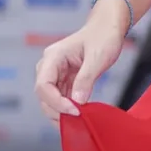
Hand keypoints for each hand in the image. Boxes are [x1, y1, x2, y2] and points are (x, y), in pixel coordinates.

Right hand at [34, 0, 128, 122]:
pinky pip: (61, 98)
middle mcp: (50, 66)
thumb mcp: (97, 58)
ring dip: (61, 113)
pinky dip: (68, 109)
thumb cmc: (103, 37)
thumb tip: (77, 102)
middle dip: (57, 111)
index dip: (56, 102)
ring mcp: (56, 74)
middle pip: (43, 96)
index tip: (75, 111)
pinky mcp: (65, 80)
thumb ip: (85, 79)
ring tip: (79, 122)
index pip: (44, 85)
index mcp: (53, 57)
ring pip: (50, 100)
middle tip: (78, 122)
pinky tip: (80, 116)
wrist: (107, 29)